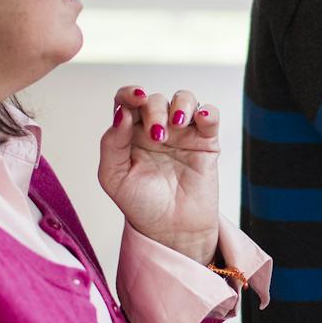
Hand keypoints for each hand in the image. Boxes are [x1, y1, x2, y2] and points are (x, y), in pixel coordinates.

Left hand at [99, 87, 219, 264]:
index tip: (135, 98)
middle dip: (155, 111)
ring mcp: (183, 133)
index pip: (128, 101)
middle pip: (155, 99)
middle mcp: (156, 128)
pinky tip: (200, 120)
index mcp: (130, 134)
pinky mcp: (206, 141)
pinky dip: (207, 112)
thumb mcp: (114, 177)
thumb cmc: (141, 205)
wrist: (172, 230)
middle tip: (157, 136)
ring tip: (178, 125)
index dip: (130, 93)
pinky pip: (210, 115)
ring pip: (185, 99)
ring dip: (181, 105)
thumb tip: (122, 113)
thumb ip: (111, 144)